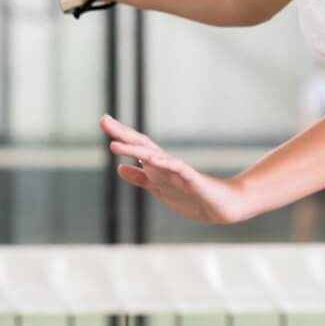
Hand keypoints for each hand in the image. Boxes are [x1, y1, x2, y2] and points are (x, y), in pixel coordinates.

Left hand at [101, 114, 253, 224]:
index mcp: (157, 166)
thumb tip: (119, 168)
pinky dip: (163, 164)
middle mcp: (166, 163)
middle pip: (141, 145)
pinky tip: (150, 160)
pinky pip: (176, 169)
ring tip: (114, 144)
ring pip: (154, 156)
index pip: (136, 146)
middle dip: (122, 133)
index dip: (120, 134)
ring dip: (134, 150)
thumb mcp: (159, 188)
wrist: (221, 206)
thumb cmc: (192, 195)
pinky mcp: (192, 179)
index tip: (103, 120)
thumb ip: (140, 178)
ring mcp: (178, 170)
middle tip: (103, 119)